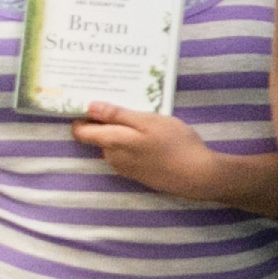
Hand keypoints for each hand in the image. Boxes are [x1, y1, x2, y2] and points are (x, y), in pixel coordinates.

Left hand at [67, 103, 212, 199]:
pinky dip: (132, 143)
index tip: (95, 102)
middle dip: (107, 121)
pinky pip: (126, 154)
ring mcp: (124, 168)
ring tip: (144, 120)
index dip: (83, 116)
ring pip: (113, 145)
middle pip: (98, 136)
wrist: (197, 175)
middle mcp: (112, 157)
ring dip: (122, 132)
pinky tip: (152, 138)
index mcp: (111, 142)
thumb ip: (117, 115)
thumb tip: (90, 107)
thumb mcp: (148, 121)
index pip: (80, 131)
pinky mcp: (137, 174)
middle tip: (128, 105)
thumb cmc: (175, 143)